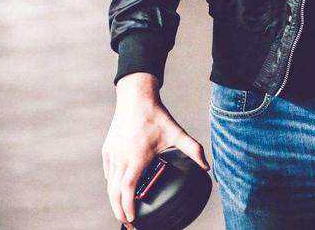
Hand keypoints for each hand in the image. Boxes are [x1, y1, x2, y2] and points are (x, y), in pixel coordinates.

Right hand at [102, 73, 209, 227]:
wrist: (136, 97)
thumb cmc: (155, 115)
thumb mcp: (176, 132)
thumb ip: (193, 149)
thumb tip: (206, 166)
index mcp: (137, 157)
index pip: (128, 190)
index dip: (128, 208)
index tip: (134, 220)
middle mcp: (121, 158)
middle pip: (114, 194)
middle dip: (119, 212)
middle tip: (130, 224)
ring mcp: (112, 154)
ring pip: (109, 185)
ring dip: (115, 201)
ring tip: (124, 211)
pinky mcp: (107, 149)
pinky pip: (108, 173)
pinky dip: (112, 186)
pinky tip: (119, 190)